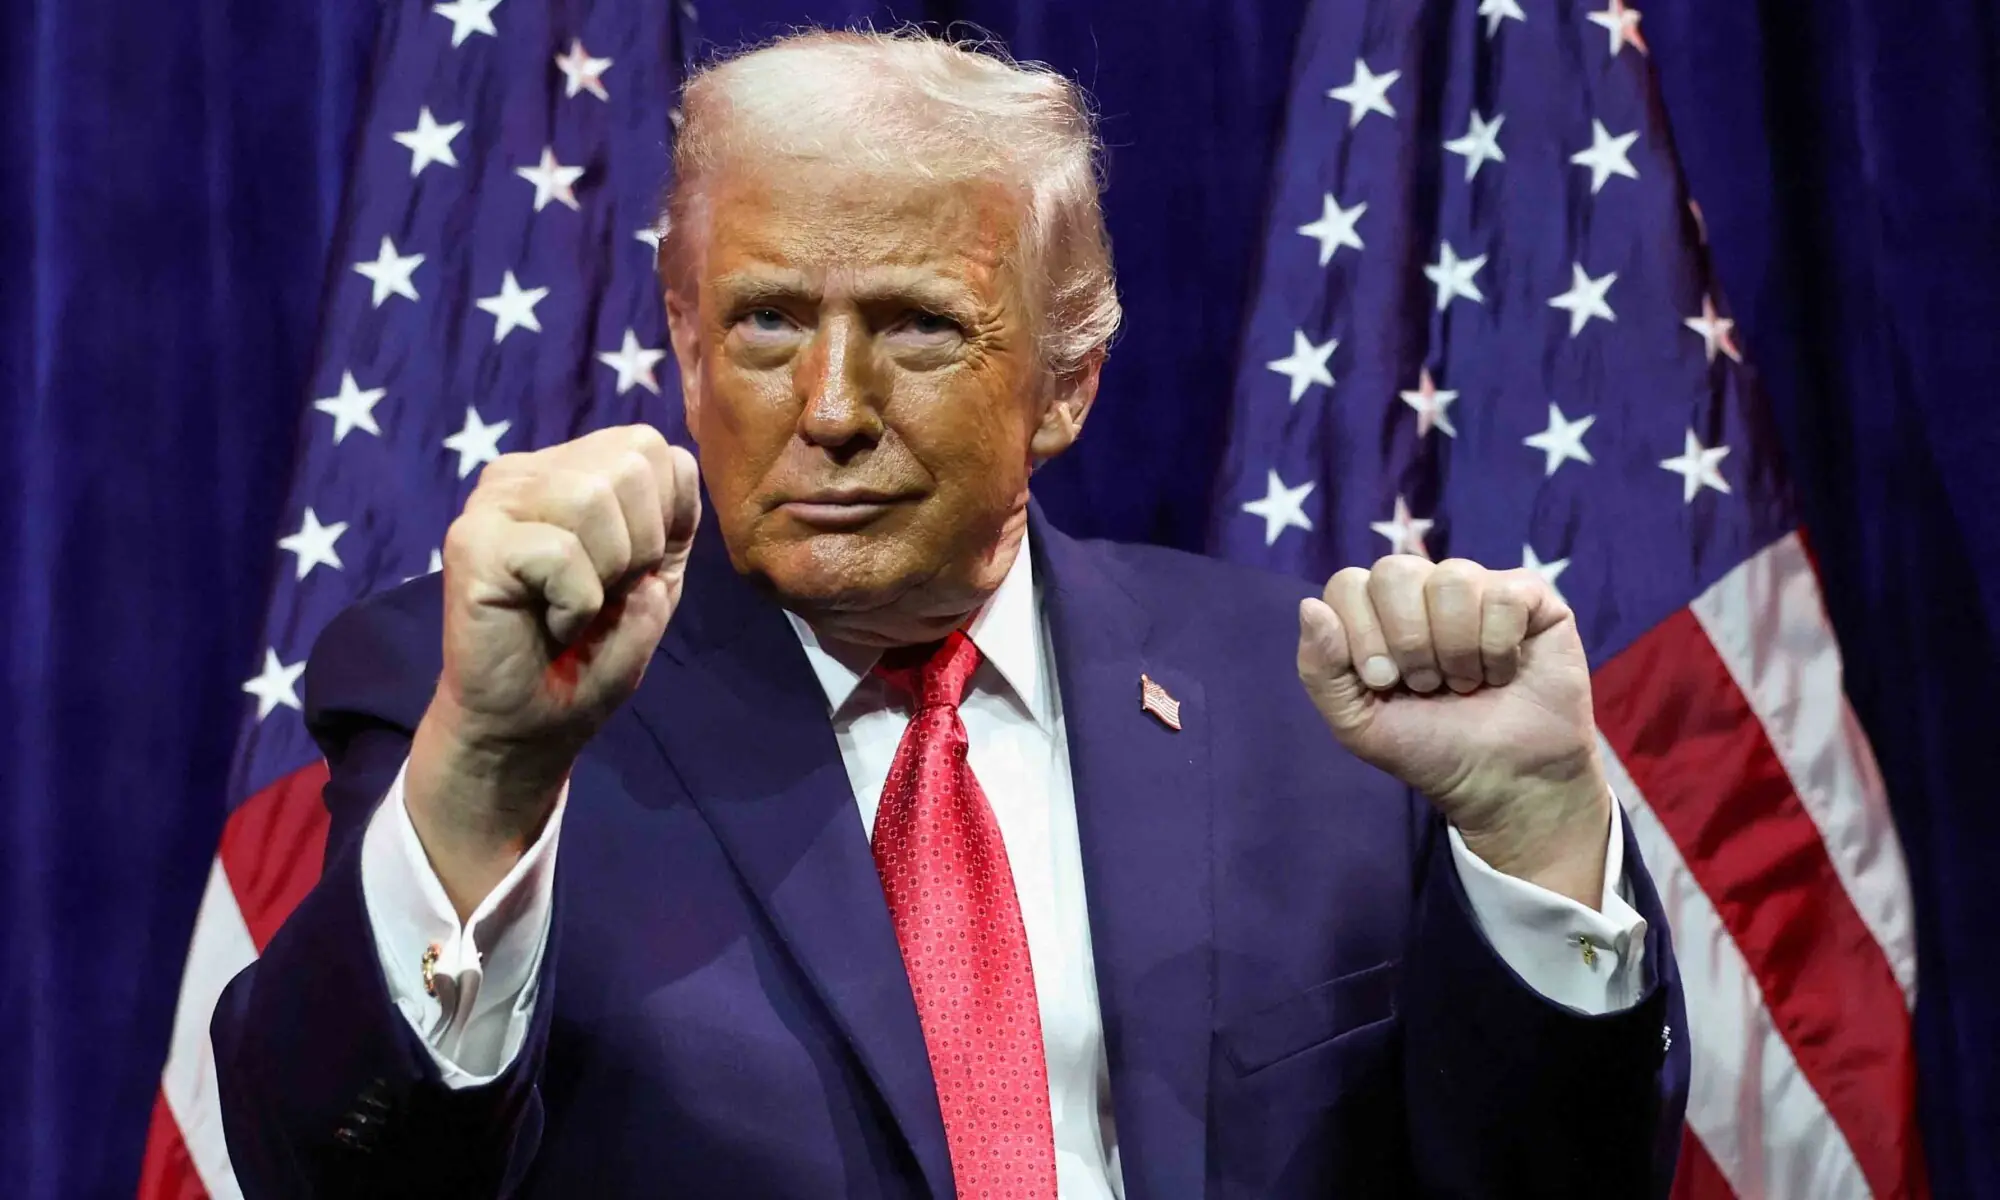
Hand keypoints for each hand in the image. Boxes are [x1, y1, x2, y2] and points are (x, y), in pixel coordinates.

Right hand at [407, 425, 700, 915]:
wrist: (531, 726)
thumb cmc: (589, 657)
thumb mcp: (654, 581)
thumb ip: (671, 518)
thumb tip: (671, 461)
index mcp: (573, 471)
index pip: (655, 448)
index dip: (668, 519)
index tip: (631, 574)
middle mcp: (529, 472)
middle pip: (631, 463)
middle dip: (639, 546)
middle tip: (600, 594)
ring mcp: (494, 501)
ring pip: (593, 497)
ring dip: (605, 574)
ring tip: (572, 608)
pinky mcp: (471, 541)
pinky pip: (560, 552)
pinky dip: (574, 604)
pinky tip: (548, 624)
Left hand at [1296, 556, 1611, 904]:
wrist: (1503, 782)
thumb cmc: (1430, 748)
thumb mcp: (1357, 723)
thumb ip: (1320, 669)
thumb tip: (1309, 606)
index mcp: (1376, 611)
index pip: (1347, 584)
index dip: (1362, 635)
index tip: (1384, 682)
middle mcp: (1424, 589)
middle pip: (1394, 571)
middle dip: (1408, 641)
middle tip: (1427, 685)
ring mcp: (1478, 586)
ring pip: (1452, 578)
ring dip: (1455, 649)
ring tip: (1466, 684)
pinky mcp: (1531, 596)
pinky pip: (1504, 595)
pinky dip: (1498, 647)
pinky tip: (1502, 672)